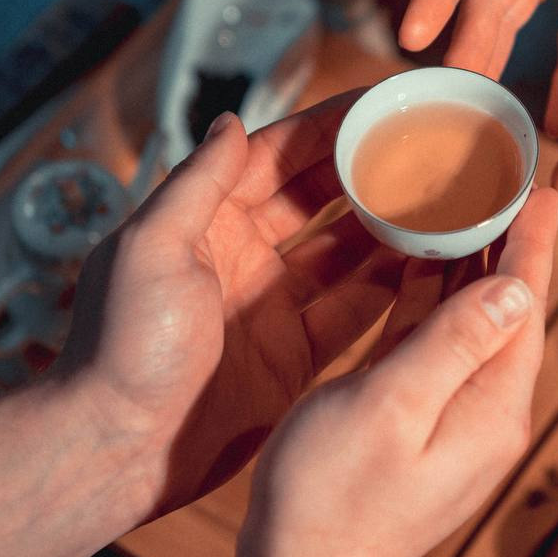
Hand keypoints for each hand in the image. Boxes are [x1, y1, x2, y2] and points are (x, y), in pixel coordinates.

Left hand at [54, 92, 403, 516]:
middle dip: (366, 173)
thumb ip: (197, 183)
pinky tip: (428, 269)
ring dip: (387, 229)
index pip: (273, 158)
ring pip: (344, 254)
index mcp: (202, 222)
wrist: (116, 449)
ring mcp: (271, 307)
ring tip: (442, 203)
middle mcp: (241, 257)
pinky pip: (351, 313)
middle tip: (424, 151)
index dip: (324, 129)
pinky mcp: (293, 357)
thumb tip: (231, 121)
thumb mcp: (151, 247)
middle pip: (317, 200)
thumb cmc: (120, 346)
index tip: (375, 107)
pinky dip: (388, 291)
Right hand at [238, 188, 557, 556]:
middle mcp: (485, 412)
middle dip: (507, 244)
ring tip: (466, 205)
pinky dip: (431, 300)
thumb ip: (453, 345)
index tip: (543, 187)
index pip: (525, 305)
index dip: (533, 242)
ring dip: (469, 266)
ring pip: (471, 323)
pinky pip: (436, 344)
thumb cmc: (331, 496)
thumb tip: (515, 289)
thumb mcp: (389, 408)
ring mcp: (453, 418)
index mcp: (491, 407)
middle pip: (507, 309)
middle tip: (504, 181)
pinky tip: (420, 267)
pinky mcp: (419, 422)